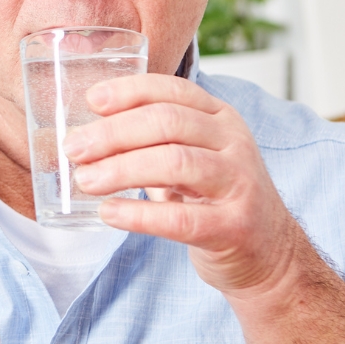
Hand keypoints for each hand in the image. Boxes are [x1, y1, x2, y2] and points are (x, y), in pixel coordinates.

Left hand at [63, 73, 302, 297]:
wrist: (270, 254)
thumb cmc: (214, 197)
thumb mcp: (191, 155)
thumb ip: (151, 139)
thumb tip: (84, 133)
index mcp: (219, 118)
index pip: (172, 89)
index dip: (130, 91)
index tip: (92, 100)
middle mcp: (233, 143)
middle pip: (168, 122)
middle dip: (114, 133)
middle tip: (74, 148)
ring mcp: (239, 184)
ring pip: (175, 163)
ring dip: (121, 169)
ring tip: (85, 180)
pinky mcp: (234, 227)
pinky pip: (181, 219)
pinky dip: (138, 214)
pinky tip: (108, 213)